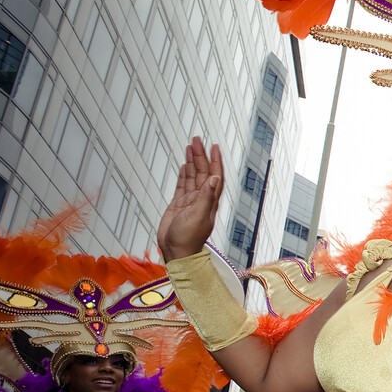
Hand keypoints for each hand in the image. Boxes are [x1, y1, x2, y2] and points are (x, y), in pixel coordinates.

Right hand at [158, 137, 223, 260]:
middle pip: (203, 172)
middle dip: (201, 155)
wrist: (176, 252)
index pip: (214, 175)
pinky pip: (183, 185)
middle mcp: (202, 199)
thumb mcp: (198, 216)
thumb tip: (215, 178)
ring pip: (193, 176)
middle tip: (197, 139)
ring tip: (191, 146)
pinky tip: (185, 165)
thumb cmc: (188, 239)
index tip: (213, 146)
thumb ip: (206, 197)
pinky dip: (185, 174)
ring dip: (193, 161)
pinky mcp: (179, 205)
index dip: (215, 160)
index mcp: (209, 201)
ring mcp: (190, 201)